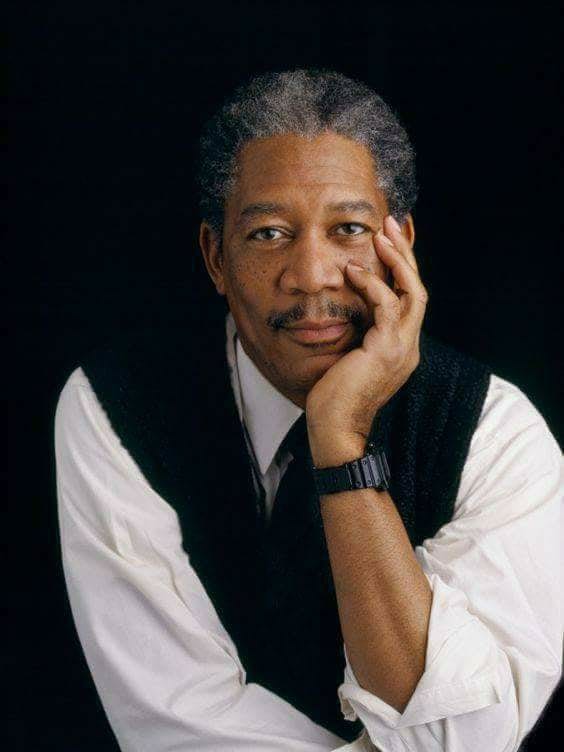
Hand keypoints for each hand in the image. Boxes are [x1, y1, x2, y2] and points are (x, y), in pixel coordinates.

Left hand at [306, 215, 427, 465]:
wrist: (334, 430)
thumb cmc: (333, 398)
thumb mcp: (348, 356)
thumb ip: (356, 332)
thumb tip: (344, 307)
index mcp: (401, 348)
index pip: (409, 299)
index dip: (402, 268)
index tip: (388, 241)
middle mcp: (408, 346)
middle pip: (418, 289)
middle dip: (406, 254)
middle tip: (390, 224)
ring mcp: (402, 348)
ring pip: (413, 292)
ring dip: (397, 260)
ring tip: (379, 235)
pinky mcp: (387, 350)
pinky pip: (386, 306)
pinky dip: (373, 285)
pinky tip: (353, 271)